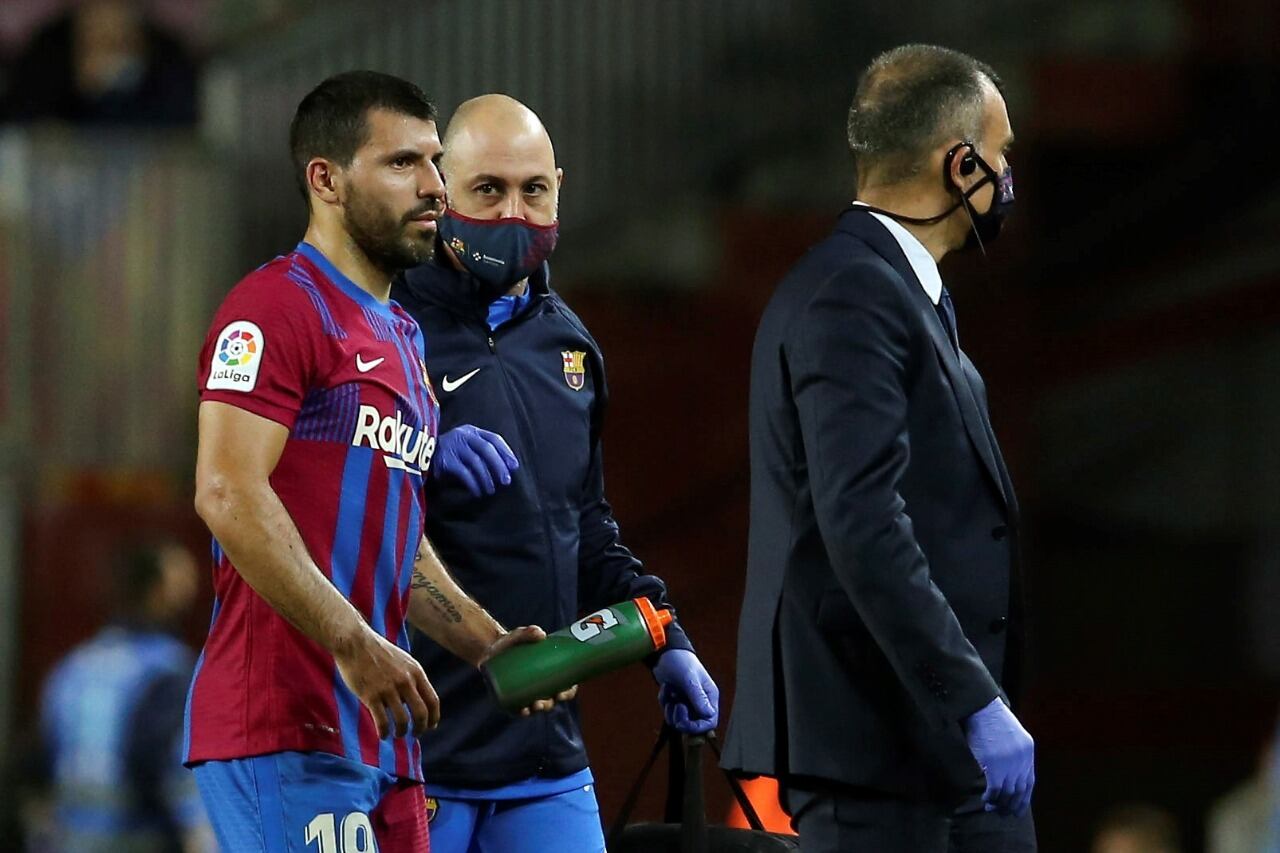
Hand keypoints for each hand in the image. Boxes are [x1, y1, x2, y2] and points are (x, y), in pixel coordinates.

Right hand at [334, 627, 439, 738]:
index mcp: (416, 672)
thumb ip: (411, 679)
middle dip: (420, 728)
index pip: (433, 700)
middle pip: (421, 713)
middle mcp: (405, 681)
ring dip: (401, 732)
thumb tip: (414, 701)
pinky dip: (384, 732)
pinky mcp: (371, 695)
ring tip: (397, 734)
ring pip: (402, 720)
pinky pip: (382, 721)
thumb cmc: (377, 652)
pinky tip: (383, 735)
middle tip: (415, 734)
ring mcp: (388, 689)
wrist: (354, 642)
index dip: (434, 717)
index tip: (431, 726)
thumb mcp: (402, 661)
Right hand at [432, 425, 517, 495]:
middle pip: (486, 449)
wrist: (419, 459)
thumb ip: (483, 455)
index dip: (506, 452)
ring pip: (476, 462)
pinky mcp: (444, 459)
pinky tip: (478, 492)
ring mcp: (452, 446)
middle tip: (506, 481)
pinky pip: (464, 472)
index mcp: (471, 431)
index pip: (494, 438)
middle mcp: (462, 435)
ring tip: (491, 490)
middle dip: (499, 466)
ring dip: (486, 478)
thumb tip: (507, 470)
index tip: (514, 467)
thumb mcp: (466, 449)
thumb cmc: (450, 457)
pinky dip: (473, 484)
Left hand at [480, 626, 577, 715]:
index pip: (564, 687)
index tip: (568, 690)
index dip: (569, 691)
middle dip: (553, 702)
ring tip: (537, 704)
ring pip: (536, 706)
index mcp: (548, 674)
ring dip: (540, 708)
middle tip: (552, 697)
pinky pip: (518, 709)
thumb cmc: (511, 642)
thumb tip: (540, 634)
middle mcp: (538, 687)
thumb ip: (529, 632)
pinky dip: (522, 711)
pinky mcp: (510, 698)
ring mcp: (524, 694)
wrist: (490, 649)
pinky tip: (524, 711)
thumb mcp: (520, 635)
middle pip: (551, 700)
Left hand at [653, 648, 718, 734]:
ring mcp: (687, 702)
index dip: (697, 727)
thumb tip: (708, 715)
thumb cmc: (680, 661)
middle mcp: (700, 702)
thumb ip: (698, 697)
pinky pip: (669, 712)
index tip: (683, 723)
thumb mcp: (689, 679)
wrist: (664, 652)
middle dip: (681, 718)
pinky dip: (664, 702)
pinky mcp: (675, 701)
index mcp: (709, 696)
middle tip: (675, 706)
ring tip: (670, 693)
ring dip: (670, 710)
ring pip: (679, 720)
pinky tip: (665, 689)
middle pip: (693, 725)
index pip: (709, 721)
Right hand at [963, 696, 1034, 816]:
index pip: (1029, 783)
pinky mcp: (994, 763)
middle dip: (1012, 805)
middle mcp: (1022, 759)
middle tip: (1003, 813)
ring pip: (1008, 792)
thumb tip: (1011, 774)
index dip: (1024, 800)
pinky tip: (985, 799)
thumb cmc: (991, 720)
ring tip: (992, 808)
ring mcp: (1009, 761)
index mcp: (1028, 751)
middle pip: (1020, 790)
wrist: (981, 707)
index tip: (1016, 810)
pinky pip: (995, 788)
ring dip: (1000, 803)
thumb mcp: (1012, 735)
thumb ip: (1015, 753)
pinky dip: (991, 797)